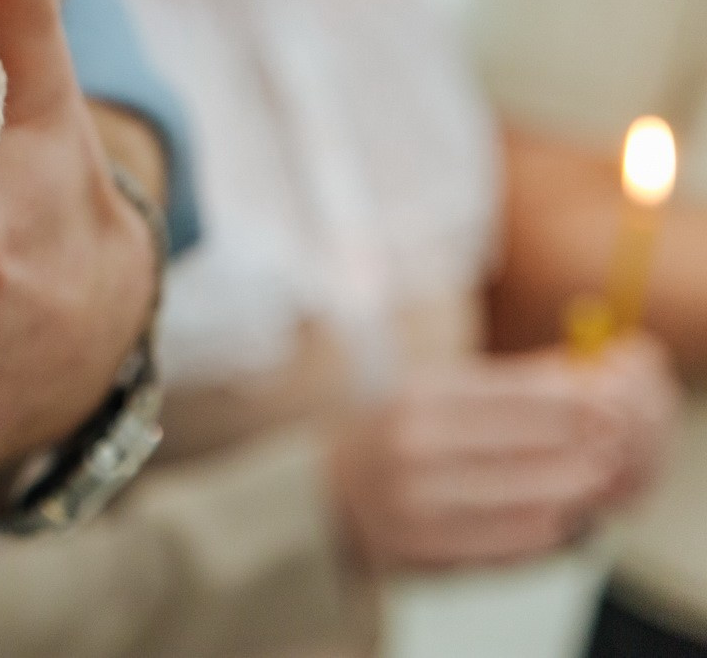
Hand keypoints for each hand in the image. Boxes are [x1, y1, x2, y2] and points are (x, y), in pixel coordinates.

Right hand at [326, 338, 681, 571]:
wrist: (322, 496)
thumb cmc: (391, 436)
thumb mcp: (431, 392)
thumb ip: (504, 385)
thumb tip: (580, 376)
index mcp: (416, 397)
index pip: (521, 396)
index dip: (575, 403)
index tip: (607, 406)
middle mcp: (415, 448)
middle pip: (537, 450)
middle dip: (586, 449)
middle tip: (608, 449)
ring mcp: (421, 505)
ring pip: (536, 503)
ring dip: (575, 494)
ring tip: (584, 484)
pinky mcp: (431, 553)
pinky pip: (518, 546)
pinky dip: (551, 532)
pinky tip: (555, 518)